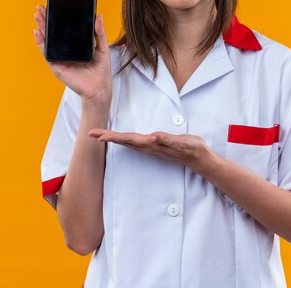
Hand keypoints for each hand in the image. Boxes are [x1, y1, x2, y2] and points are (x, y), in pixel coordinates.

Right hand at [33, 4, 111, 105]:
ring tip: (38, 16)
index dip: (59, 19)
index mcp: (76, 46)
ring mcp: (60, 58)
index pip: (65, 30)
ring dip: (42, 28)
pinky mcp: (56, 66)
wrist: (99, 88)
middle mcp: (66, 51)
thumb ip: (99, 33)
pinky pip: (47, 53)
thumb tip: (98, 16)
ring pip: (48, 41)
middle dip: (47, 20)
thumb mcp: (102, 47)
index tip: (55, 7)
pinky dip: (41, 42)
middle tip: (41, 8)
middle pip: (54, 33)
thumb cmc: (100, 71)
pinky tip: (38, 32)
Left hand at [88, 129, 213, 171]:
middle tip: (91, 133)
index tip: (99, 136)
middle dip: (108, 137)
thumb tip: (152, 137)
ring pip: (128, 142)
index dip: (114, 137)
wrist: (199, 158)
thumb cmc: (191, 149)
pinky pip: (136, 142)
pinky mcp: (155, 145)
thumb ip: (167, 140)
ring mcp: (151, 147)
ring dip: (114, 138)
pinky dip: (126, 140)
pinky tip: (120, 139)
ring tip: (101, 136)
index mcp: (152, 144)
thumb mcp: (182, 143)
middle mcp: (149, 146)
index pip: (129, 139)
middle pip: (124, 140)